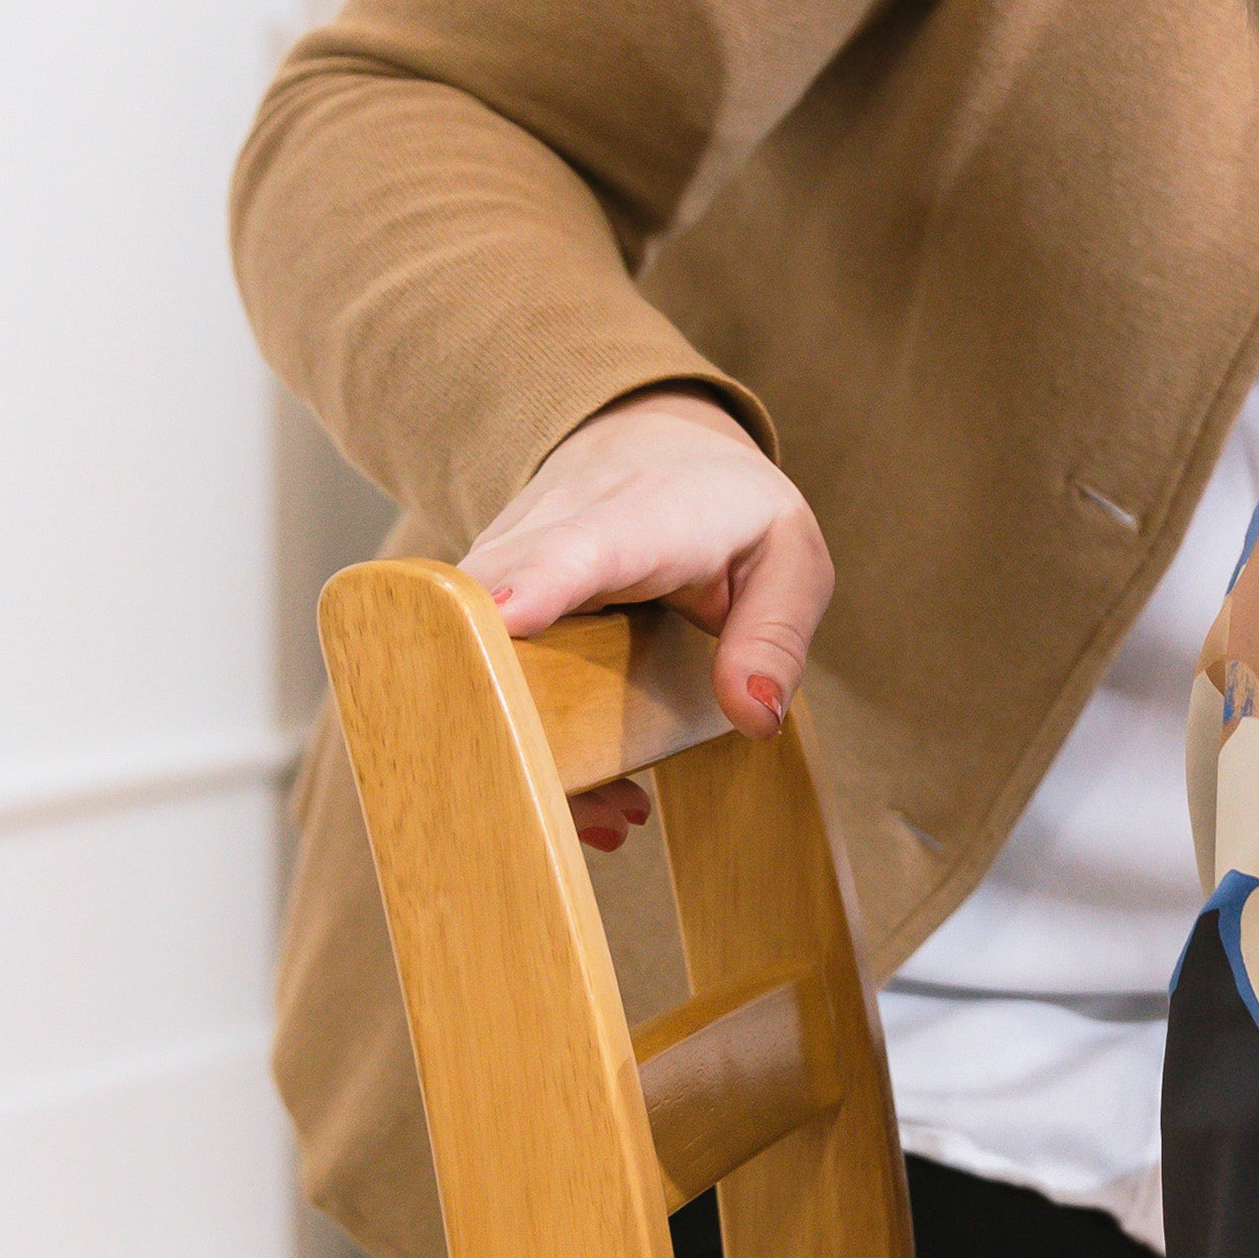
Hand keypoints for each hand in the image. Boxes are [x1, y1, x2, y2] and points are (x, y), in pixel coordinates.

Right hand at [458, 389, 834, 848]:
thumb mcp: (790, 561)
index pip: (579, 546)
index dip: (538, 582)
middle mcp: (551, 527)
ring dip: (523, 741)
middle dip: (517, 707)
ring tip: (611, 814)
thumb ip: (776, 636)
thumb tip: (753, 716)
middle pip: (492, 606)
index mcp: (640, 515)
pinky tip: (589, 793)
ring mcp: (504, 560)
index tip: (505, 619)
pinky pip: (473, 663)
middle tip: (598, 805)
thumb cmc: (729, 510)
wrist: (652, 442)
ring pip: (468, 646)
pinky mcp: (481, 596)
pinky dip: (519, 735)